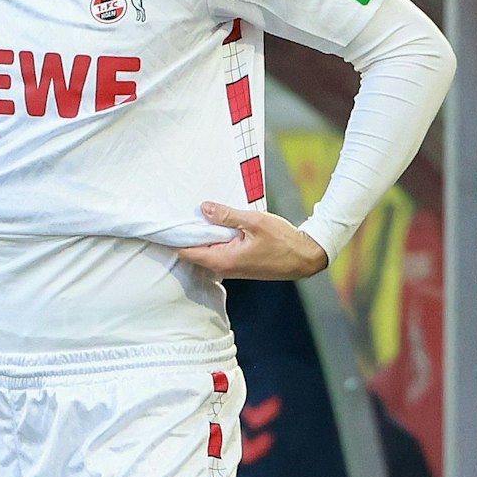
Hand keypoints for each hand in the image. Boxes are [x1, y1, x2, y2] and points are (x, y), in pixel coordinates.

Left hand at [176, 203, 329, 279]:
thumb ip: (227, 216)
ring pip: (207, 251)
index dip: (177, 237)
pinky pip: (219, 251)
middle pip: (194, 252)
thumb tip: (204, 208)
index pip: (187, 252)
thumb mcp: (254, 222)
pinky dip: (216, 239)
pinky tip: (220, 224)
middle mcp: (224, 267)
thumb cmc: (283, 241)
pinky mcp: (239, 264)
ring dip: (204, 235)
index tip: (171, 221)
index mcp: (223, 259)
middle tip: (185, 212)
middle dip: (189, 234)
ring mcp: (231, 268)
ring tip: (202, 215)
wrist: (305, 257)